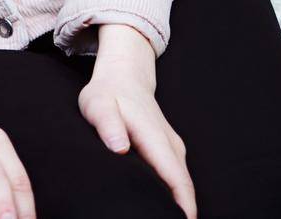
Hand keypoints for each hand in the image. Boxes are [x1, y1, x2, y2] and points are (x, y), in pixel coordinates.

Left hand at [79, 23, 195, 218]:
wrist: (124, 77)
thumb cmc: (107, 93)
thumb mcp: (96, 103)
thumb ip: (107, 124)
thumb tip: (120, 148)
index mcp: (155, 137)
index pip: (176, 178)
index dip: (182, 206)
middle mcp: (171, 146)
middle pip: (184, 188)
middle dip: (181, 212)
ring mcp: (173, 149)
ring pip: (181, 185)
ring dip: (178, 206)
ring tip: (160, 218)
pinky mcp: (169, 153)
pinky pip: (176, 180)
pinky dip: (173, 197)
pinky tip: (160, 209)